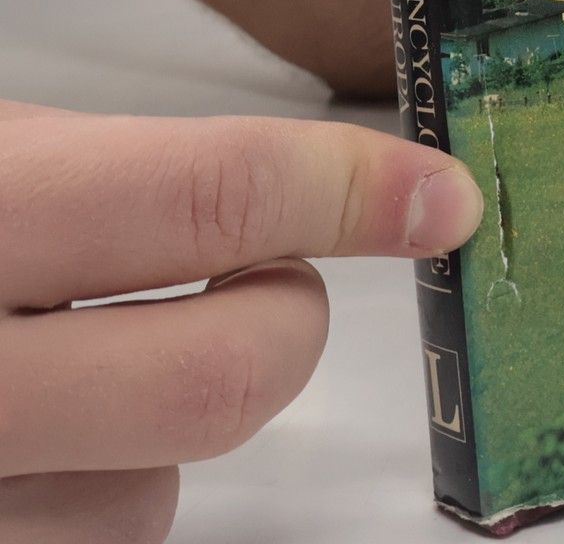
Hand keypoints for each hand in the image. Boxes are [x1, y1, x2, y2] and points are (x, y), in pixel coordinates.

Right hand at [0, 101, 482, 541]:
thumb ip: (139, 167)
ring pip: (158, 491)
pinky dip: (107, 492)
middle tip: (257, 278)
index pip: (215, 196)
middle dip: (286, 322)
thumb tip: (330, 180)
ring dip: (171, 424)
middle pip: (223, 373)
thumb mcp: (8, 151)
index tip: (439, 198)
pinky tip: (48, 435)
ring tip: (82, 360)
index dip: (355, 192)